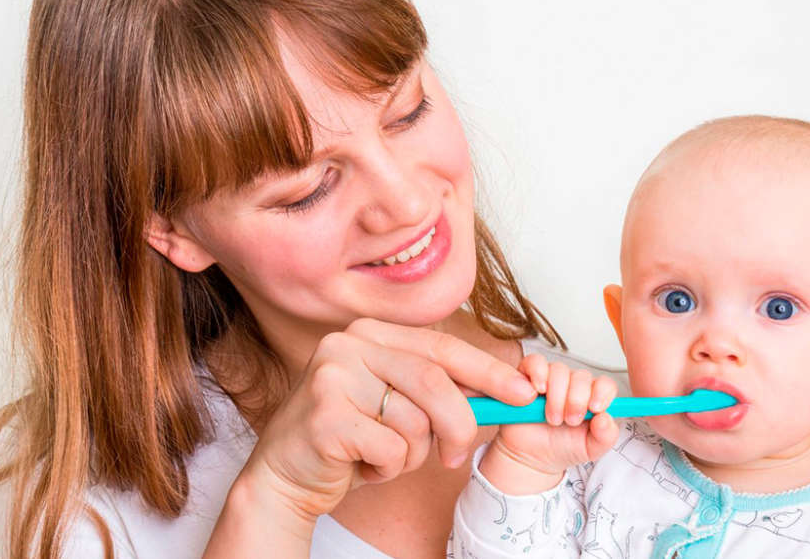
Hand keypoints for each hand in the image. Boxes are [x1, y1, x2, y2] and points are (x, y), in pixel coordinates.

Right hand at [215, 318, 537, 545]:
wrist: (286, 476)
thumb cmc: (351, 439)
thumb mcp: (398, 404)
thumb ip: (439, 391)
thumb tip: (506, 391)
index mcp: (370, 333)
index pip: (443, 347)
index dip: (488, 371)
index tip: (523, 393)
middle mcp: (348, 345)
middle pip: (435, 382)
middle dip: (459, 425)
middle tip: (456, 456)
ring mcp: (333, 377)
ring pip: (415, 422)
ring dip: (412, 454)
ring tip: (382, 456)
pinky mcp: (325, 416)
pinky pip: (392, 449)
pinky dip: (388, 469)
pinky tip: (362, 466)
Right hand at [479, 354, 618, 494]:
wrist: (531, 456)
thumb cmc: (562, 448)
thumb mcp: (590, 449)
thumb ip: (605, 437)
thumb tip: (606, 419)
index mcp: (592, 398)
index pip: (604, 384)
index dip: (602, 393)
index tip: (594, 409)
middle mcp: (573, 385)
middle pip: (582, 376)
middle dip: (576, 400)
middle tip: (570, 421)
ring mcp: (551, 379)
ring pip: (560, 370)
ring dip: (556, 396)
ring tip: (552, 418)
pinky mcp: (529, 376)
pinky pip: (535, 362)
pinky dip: (538, 374)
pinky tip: (539, 392)